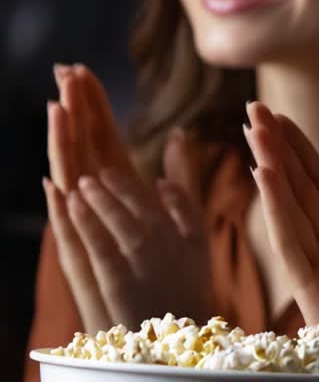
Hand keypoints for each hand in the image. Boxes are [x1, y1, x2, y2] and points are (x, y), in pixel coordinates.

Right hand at [42, 64, 210, 331]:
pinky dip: (65, 210)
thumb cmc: (171, 274)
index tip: (82, 68)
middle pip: (83, 151)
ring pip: (73, 183)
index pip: (102, 139)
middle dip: (74, 112)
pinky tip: (59, 182)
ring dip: (65, 147)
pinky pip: (73, 234)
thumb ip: (181, 176)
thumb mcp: (183, 215)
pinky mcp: (90, 263)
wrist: (165, 328)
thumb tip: (181, 136)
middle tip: (65, 71)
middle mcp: (99, 209)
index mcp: (121, 193)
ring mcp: (90, 233)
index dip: (92, 106)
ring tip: (57, 108)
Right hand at [243, 102, 318, 381]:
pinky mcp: (316, 293)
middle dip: (283, 147)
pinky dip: (277, 208)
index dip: (315, 149)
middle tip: (259, 104)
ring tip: (254, 123)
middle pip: (304, 190)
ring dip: (273, 164)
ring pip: (293, 208)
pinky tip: (263, 174)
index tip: (289, 109)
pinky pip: (293, 244)